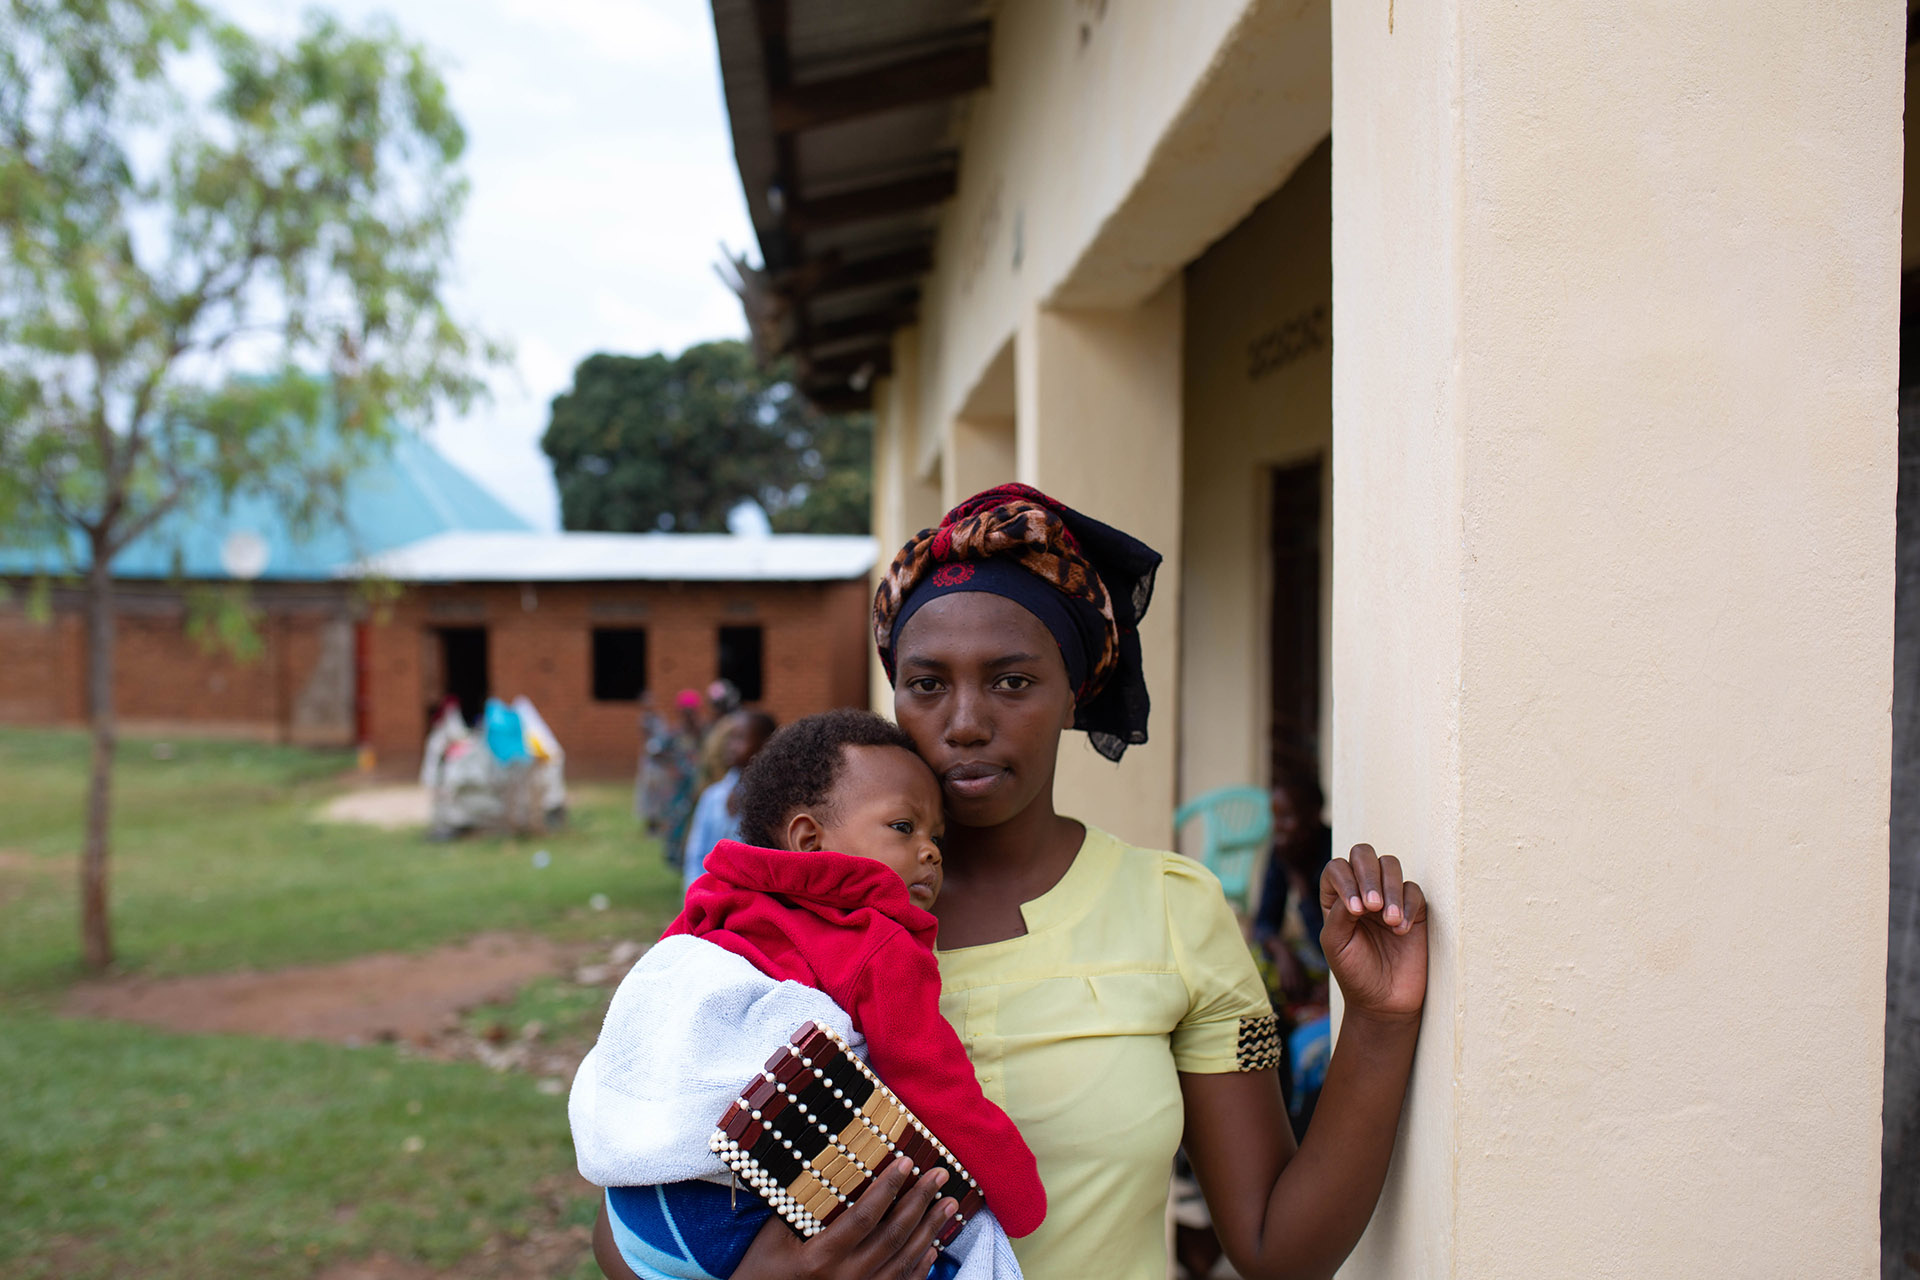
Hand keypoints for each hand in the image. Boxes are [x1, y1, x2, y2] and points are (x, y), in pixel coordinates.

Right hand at [730, 1157, 956, 1279]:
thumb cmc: (762, 1273)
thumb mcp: (773, 1237)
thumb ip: (800, 1206)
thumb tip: (827, 1167)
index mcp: (820, 1258)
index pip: (864, 1217)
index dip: (888, 1188)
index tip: (907, 1162)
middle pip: (893, 1237)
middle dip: (920, 1203)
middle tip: (940, 1176)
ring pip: (904, 1262)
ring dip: (930, 1231)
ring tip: (948, 1206)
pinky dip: (920, 1267)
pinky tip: (932, 1246)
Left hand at [1319, 843, 1427, 1020]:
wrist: (1384, 1001)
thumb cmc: (1354, 972)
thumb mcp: (1336, 943)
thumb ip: (1339, 914)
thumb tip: (1356, 890)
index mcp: (1337, 897)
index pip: (1337, 868)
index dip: (1346, 881)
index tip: (1355, 911)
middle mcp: (1362, 891)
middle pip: (1364, 854)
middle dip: (1368, 874)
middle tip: (1373, 906)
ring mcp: (1389, 897)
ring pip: (1391, 865)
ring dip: (1390, 888)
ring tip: (1390, 921)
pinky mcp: (1414, 909)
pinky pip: (1414, 891)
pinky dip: (1408, 906)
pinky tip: (1401, 930)